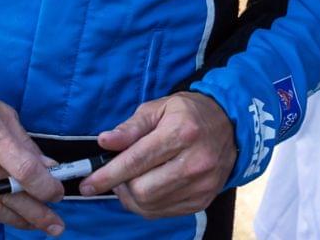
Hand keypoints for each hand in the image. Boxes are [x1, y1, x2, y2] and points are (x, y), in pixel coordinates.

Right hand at [0, 84, 64, 233]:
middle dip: (36, 212)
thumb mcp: (1, 112)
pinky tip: (4, 216)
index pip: (22, 169)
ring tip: (34, 224)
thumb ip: (24, 143)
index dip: (44, 186)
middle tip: (55, 225)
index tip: (57, 193)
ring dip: (15, 219)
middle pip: (8, 194)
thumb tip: (49, 169)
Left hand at [81, 91, 234, 217]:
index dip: (108, 175)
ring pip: (151, 205)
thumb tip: (105, 142)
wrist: (231, 125)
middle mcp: (195, 161)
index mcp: (182, 132)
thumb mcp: (159, 108)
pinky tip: (149, 187)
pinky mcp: (203, 200)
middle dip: (121, 186)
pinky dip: (148, 204)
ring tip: (133, 180)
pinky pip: (163, 212)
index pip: (137, 161)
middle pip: (142, 190)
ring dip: (132, 197)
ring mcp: (202, 185)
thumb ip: (131, 127)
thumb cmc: (189, 113)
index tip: (88, 184)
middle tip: (117, 175)